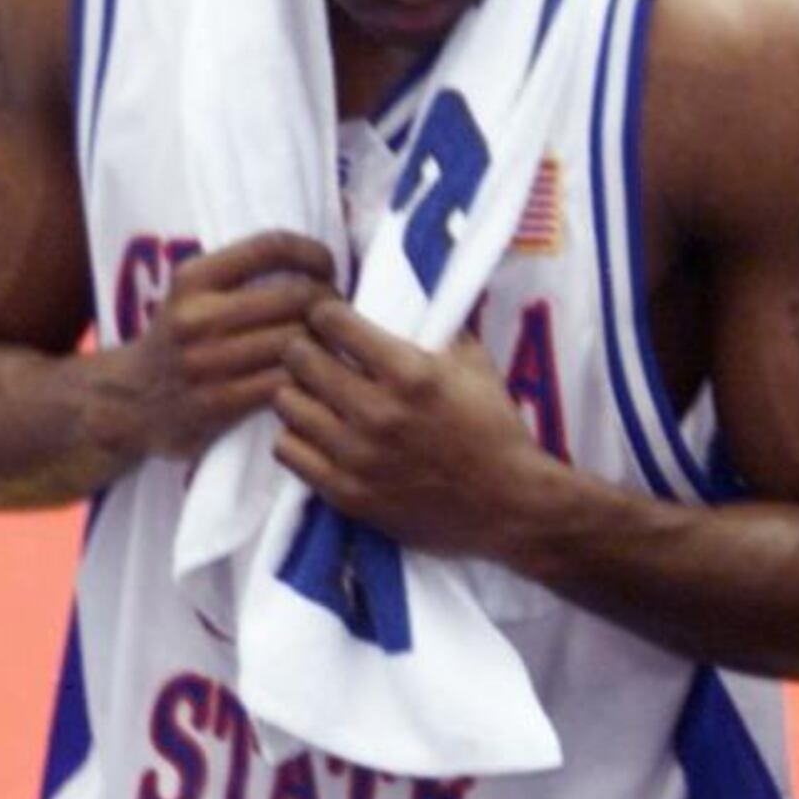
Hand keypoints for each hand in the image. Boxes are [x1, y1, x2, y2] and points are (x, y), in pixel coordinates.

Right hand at [112, 229, 337, 462]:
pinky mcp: (219, 403)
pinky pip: (289, 384)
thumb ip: (242, 274)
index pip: (272, 247)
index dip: (314, 253)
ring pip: (301, 343)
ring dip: (329, 346)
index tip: (327, 267)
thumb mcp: (193, 294)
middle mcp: (197, 316)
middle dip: (332, 304)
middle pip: (300, 298)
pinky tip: (315, 382)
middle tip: (340, 316)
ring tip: (333, 348)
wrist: (129, 402)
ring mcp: (207, 361)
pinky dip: (311, 382)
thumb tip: (320, 257)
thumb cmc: (180, 341)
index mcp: (193, 278)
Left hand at [273, 298, 566, 559]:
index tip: (333, 320)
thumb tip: (407, 291)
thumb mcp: (478, 366)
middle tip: (318, 355)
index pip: (331, 320)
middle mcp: (377, 412)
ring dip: (299, 393)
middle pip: (299, 358)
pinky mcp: (346, 493)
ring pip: (287, 403)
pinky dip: (297, 437)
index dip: (328, 314)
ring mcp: (357, 456)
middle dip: (307, 348)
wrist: (511, 507)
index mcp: (410, 374)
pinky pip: (287, 449)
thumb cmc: (496, 431)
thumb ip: (438, 328)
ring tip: (317, 397)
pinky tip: (318, 434)